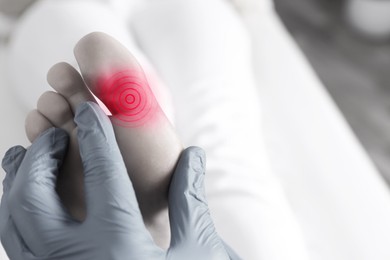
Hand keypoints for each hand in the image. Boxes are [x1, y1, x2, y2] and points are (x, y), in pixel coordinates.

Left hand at [0, 102, 239, 259]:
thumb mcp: (198, 247)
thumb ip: (190, 198)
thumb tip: (194, 155)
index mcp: (120, 246)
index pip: (103, 174)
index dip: (98, 135)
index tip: (92, 110)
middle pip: (36, 196)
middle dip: (41, 156)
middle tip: (57, 135)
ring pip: (13, 221)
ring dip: (17, 181)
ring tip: (30, 156)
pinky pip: (17, 245)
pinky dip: (14, 213)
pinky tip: (28, 198)